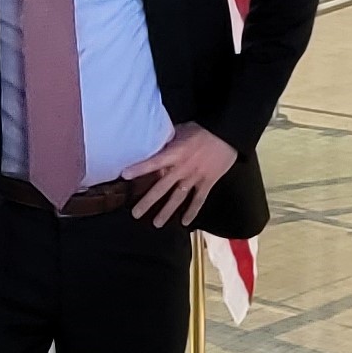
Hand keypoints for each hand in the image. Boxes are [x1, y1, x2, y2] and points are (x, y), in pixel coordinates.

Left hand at [122, 123, 239, 225]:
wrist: (227, 133)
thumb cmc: (203, 129)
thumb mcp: (181, 130)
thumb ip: (168, 141)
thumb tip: (155, 145)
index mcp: (174, 153)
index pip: (153, 163)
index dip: (139, 169)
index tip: (124, 176)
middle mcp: (182, 169)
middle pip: (162, 188)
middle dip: (148, 201)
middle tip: (136, 213)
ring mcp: (195, 177)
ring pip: (178, 198)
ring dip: (167, 211)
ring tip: (156, 223)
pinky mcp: (207, 182)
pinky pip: (199, 200)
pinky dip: (192, 211)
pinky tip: (185, 222)